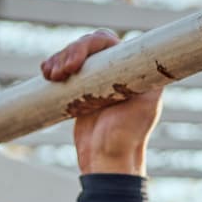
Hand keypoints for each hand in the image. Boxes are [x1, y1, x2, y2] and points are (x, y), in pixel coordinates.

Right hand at [40, 29, 163, 175]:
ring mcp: (96, 79)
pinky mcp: (81, 90)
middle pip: (88, 45)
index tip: (74, 65)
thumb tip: (155, 54)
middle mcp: (115, 70)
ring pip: (74, 55)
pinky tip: (46, 73)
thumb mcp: (146, 105)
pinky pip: (65, 70)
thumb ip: (149, 79)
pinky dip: (53, 67)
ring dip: (58, 59)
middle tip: (59, 74)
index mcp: (133, 69)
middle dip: (70, 53)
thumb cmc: (128, 136)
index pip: (107, 42)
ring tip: (50, 76)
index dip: (87, 46)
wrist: (107, 159)